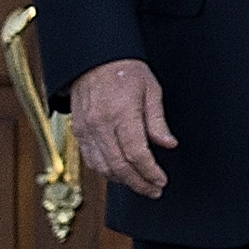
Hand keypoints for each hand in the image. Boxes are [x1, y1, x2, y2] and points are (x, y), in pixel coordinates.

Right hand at [71, 59, 176, 197]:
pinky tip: (120, 173)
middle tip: (154, 189)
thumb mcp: (150, 89)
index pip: (137, 154)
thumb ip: (158, 120)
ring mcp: (87, 130)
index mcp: (121, 113)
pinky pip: (91, 160)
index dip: (150, 172)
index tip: (161, 180)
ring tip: (140, 183)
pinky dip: (106, 172)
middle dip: (139, 183)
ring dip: (123, 181)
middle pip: (120, 166)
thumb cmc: (124, 70)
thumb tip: (168, 144)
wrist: (93, 59)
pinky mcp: (79, 132)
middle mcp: (101, 124)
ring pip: (103, 168)